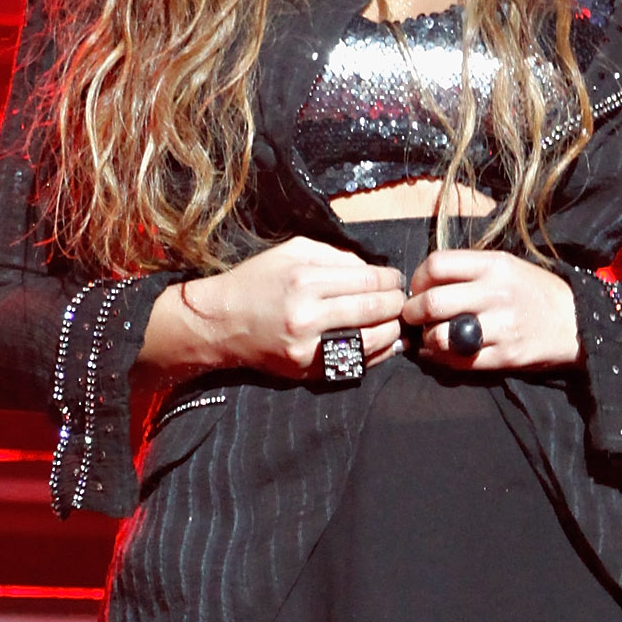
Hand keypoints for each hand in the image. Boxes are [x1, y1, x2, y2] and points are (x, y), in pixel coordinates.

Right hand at [152, 235, 405, 379]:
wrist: (220, 323)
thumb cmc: (256, 282)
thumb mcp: (291, 252)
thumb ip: (334, 256)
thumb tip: (372, 269)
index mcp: (304, 281)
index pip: (366, 281)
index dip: (390, 280)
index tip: (396, 279)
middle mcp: (307, 315)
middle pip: (373, 309)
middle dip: (396, 304)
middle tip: (402, 300)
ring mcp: (307, 347)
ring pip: (370, 341)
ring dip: (392, 331)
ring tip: (396, 322)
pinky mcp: (306, 369)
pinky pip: (354, 364)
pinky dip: (376, 354)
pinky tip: (385, 344)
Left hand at [402, 248, 582, 371]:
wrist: (577, 321)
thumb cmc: (534, 293)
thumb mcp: (506, 267)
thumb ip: (468, 271)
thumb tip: (423, 284)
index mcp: (494, 265)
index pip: (437, 264)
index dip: (417, 279)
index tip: (417, 290)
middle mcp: (496, 293)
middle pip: (432, 301)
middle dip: (413, 313)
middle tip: (413, 318)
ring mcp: (501, 326)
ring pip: (441, 335)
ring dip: (428, 339)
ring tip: (432, 337)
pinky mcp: (505, 355)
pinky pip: (459, 361)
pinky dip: (442, 359)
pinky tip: (442, 353)